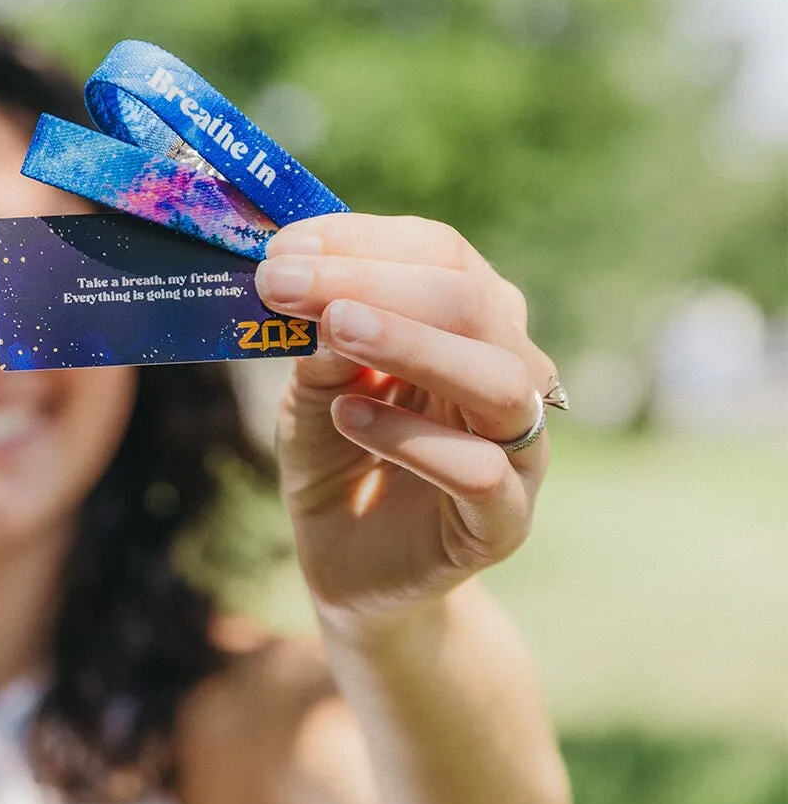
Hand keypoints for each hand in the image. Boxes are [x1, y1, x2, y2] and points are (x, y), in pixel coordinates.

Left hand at [254, 214, 557, 625]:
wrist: (349, 562)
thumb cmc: (338, 454)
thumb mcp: (315, 383)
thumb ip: (321, 338)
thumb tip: (314, 283)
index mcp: (472, 322)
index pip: (440, 254)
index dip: (363, 241)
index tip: (283, 247)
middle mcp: (512, 370)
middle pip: (474, 302)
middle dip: (374, 283)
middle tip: (284, 283)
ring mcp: (520, 448)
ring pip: (498, 379)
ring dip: (411, 344)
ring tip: (332, 330)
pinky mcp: (505, 520)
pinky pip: (481, 471)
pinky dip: (411, 439)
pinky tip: (347, 418)